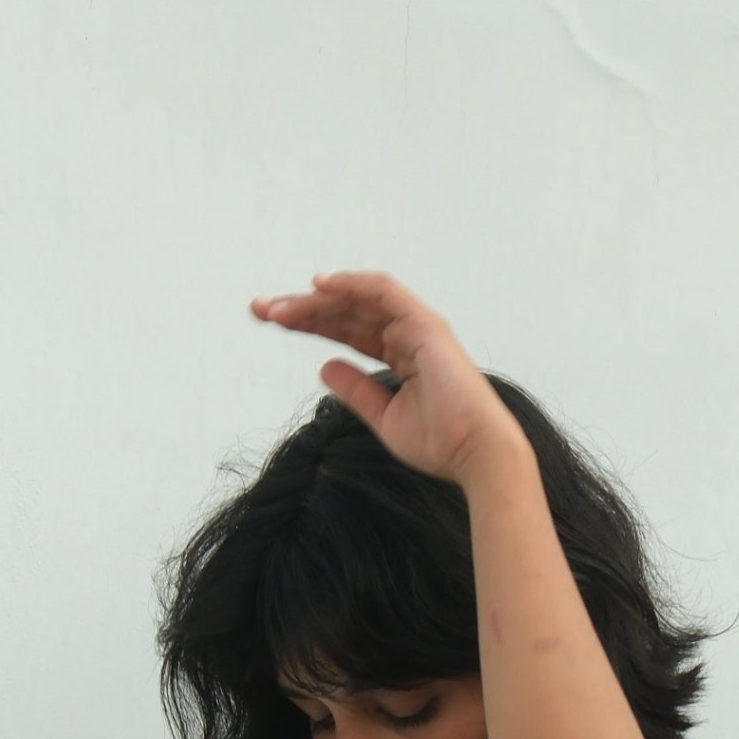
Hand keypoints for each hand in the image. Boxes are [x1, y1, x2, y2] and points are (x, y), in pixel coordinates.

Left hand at [249, 271, 520, 483]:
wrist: (476, 454)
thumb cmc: (441, 442)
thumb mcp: (384, 417)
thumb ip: (356, 390)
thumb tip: (324, 367)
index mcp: (399, 353)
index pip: (345, 329)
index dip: (308, 323)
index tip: (271, 321)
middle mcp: (407, 333)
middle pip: (346, 310)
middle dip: (302, 307)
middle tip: (261, 309)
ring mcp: (417, 326)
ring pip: (358, 299)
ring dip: (316, 299)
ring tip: (279, 308)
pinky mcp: (425, 324)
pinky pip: (383, 291)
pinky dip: (352, 283)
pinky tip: (320, 284)